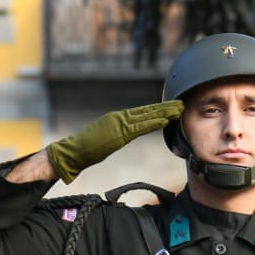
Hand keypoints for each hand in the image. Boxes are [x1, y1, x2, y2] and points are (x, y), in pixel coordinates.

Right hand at [45, 101, 184, 182]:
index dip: (157, 109)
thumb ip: (117, 134)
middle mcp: (120, 118)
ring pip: (147, 117)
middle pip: (148, 111)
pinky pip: (141, 128)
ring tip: (179, 109)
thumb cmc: (86, 148)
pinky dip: (154, 123)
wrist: (73, 151)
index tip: (170, 106)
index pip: (142, 112)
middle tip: (181, 103)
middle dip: (165, 107)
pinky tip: (166, 120)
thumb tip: (125, 136)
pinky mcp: (120, 133)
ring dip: (165, 113)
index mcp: (117, 118)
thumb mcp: (105, 138)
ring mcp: (120, 124)